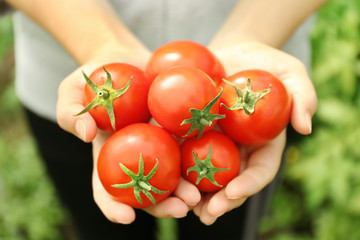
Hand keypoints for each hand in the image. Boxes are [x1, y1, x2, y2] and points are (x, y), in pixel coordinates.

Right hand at [56, 51, 200, 223]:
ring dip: (186, 190)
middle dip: (162, 206)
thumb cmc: (94, 77)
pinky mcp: (177, 128)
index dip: (114, 207)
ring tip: (198, 196)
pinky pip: (190, 145)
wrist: (124, 59)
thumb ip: (70, 112)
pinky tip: (215, 165)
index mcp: (108, 156)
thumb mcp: (72, 90)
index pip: (107, 190)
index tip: (126, 218)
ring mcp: (158, 145)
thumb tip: (84, 133)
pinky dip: (200, 158)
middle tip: (180, 209)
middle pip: (147, 191)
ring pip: (173, 175)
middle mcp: (136, 157)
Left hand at [193, 41, 316, 224]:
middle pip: (232, 181)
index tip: (235, 191)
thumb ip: (302, 96)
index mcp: (264, 142)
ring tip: (185, 209)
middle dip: (222, 200)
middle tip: (209, 213)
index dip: (250, 183)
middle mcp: (239, 148)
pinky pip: (183, 153)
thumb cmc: (265, 61)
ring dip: (196, 195)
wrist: (232, 53)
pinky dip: (176, 170)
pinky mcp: (191, 132)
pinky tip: (166, 182)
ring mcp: (214, 143)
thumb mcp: (291, 72)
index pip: (261, 169)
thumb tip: (305, 128)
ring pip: (206, 175)